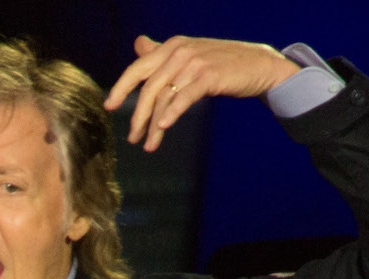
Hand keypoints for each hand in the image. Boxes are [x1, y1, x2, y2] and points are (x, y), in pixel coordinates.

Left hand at [104, 35, 300, 151]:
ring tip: (148, 144)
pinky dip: (171, 113)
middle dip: (138, 115)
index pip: (138, 68)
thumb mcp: (189, 54)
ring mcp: (194, 63)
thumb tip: (138, 44)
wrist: (259, 65)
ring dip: (153, 125)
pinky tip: (162, 127)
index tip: (109, 106)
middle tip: (132, 137)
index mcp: (171, 47)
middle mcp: (179, 52)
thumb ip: (161, 53)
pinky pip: (183, 97)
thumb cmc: (221, 63)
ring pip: (164, 98)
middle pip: (148, 87)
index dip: (121, 87)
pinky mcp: (209, 76)